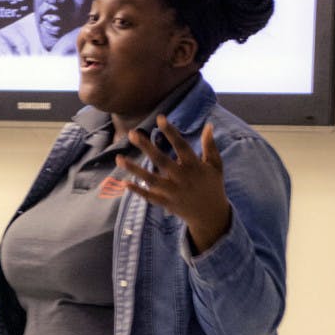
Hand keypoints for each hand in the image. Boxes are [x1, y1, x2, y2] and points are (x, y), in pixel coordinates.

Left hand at [116, 115, 230, 253]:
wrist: (211, 216)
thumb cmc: (213, 185)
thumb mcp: (216, 165)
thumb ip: (210, 146)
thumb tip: (209, 124)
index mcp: (194, 166)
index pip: (181, 146)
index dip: (171, 132)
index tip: (160, 118)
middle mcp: (182, 178)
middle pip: (161, 161)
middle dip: (146, 147)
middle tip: (132, 133)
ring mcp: (173, 192)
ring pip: (151, 179)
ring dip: (134, 169)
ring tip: (118, 158)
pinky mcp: (167, 203)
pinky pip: (150, 197)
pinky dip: (138, 191)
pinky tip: (125, 182)